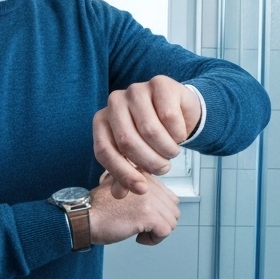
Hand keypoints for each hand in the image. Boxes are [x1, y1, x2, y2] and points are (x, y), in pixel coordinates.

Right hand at [90, 173, 180, 245]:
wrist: (83, 218)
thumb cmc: (98, 207)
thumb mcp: (119, 186)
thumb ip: (138, 187)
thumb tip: (158, 202)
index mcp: (144, 176)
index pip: (169, 197)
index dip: (159, 212)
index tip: (144, 218)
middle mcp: (149, 184)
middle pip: (173, 210)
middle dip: (160, 223)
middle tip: (142, 227)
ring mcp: (150, 199)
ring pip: (171, 221)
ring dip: (156, 232)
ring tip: (139, 232)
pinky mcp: (148, 215)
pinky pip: (165, 232)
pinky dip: (154, 240)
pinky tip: (138, 237)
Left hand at [93, 76, 200, 197]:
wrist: (178, 110)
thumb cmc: (151, 135)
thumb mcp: (134, 157)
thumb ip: (125, 175)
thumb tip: (120, 195)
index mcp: (101, 120)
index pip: (104, 151)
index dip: (122, 173)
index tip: (141, 189)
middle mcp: (114, 102)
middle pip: (126, 141)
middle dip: (149, 162)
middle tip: (163, 169)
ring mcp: (136, 90)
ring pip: (150, 130)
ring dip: (166, 150)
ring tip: (171, 152)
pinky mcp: (159, 83)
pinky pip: (169, 117)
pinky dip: (177, 133)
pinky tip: (178, 134)